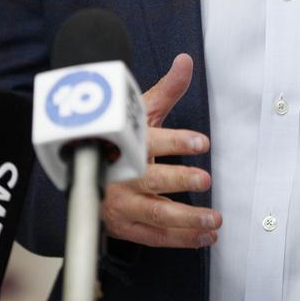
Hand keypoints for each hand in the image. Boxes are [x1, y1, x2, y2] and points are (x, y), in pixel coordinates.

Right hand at [101, 53, 221, 247]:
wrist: (86, 168)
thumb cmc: (121, 136)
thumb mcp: (141, 110)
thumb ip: (168, 89)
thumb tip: (186, 61)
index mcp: (127, 143)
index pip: (152, 140)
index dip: (177, 141)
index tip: (203, 142)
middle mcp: (122, 175)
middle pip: (151, 179)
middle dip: (179, 180)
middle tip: (205, 179)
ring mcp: (122, 204)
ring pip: (154, 213)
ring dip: (186, 219)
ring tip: (213, 219)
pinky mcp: (125, 227)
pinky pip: (155, 237)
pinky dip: (181, 239)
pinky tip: (205, 237)